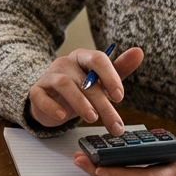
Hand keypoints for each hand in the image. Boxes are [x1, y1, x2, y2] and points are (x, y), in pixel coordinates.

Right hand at [27, 46, 143, 130]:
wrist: (49, 98)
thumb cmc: (78, 88)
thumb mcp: (100, 80)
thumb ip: (119, 69)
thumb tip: (139, 52)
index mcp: (83, 57)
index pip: (98, 59)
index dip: (110, 77)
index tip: (120, 97)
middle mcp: (65, 63)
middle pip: (86, 80)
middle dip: (103, 104)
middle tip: (115, 124)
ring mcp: (49, 76)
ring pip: (64, 85)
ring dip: (80, 103)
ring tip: (93, 119)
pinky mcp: (36, 92)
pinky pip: (41, 96)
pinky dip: (52, 106)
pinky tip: (63, 117)